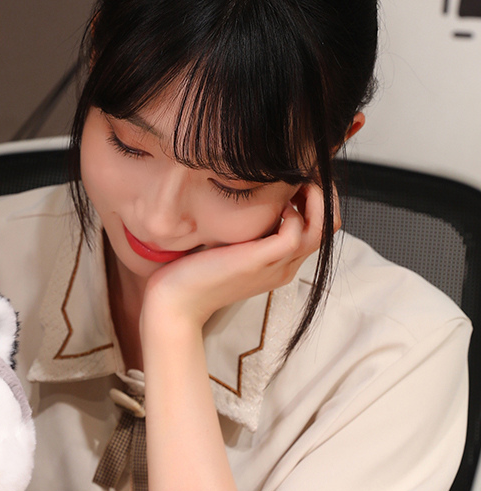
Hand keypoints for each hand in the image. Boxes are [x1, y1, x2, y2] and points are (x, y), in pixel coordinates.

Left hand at [142, 183, 330, 331]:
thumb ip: (244, 229)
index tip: (293, 180)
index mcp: (278, 265)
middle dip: (321, 192)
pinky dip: (291, 211)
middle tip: (298, 175)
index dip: (314, 198)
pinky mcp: (261, 261)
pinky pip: (296, 232)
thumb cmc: (192, 273)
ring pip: (321, 228)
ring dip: (313, 197)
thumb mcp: (227, 246)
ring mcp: (276, 267)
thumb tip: (247, 199)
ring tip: (291, 184)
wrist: (175, 302)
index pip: (318, 228)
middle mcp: (284, 267)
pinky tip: (271, 206)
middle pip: (328, 226)